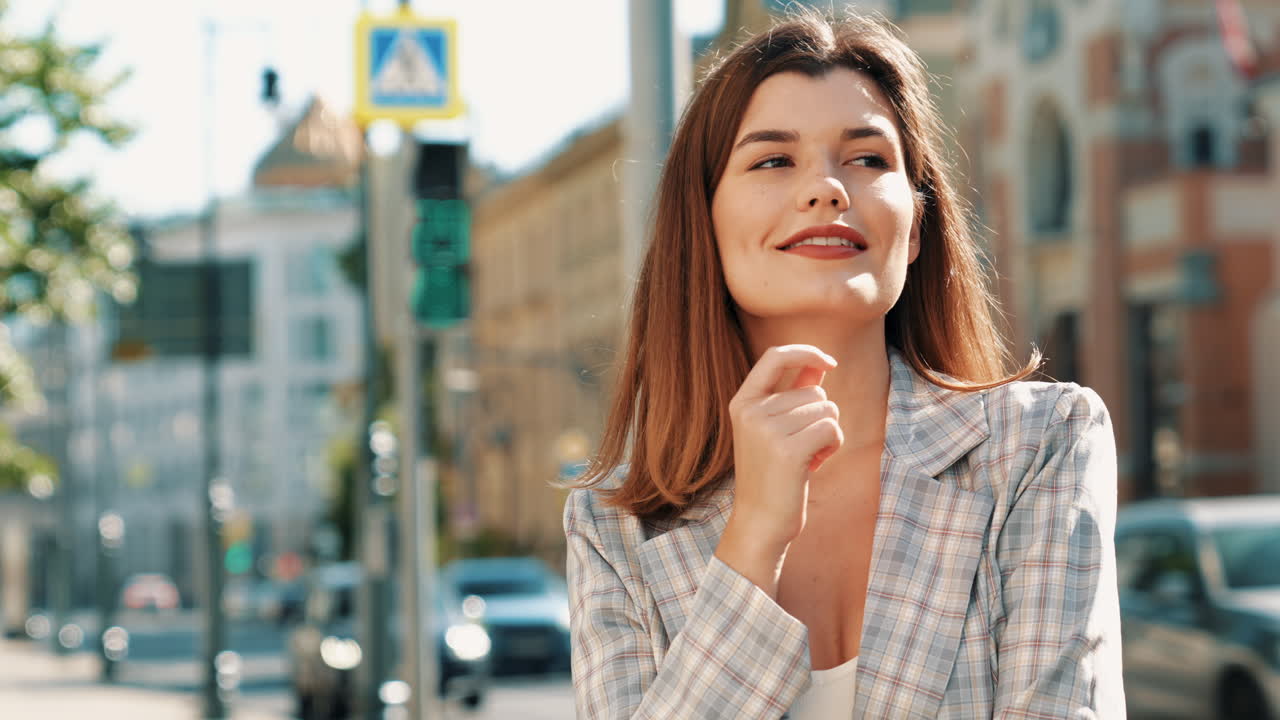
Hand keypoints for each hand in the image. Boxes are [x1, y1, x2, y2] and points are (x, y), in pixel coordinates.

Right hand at [715, 345, 842, 595]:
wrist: (759, 522)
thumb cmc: (772, 475)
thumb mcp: (774, 430)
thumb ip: (793, 395)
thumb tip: (820, 364)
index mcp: (743, 402)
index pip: (775, 356)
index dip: (806, 352)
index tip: (829, 362)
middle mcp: (751, 411)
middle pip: (814, 391)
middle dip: (822, 416)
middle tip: (805, 446)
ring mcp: (767, 430)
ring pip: (826, 410)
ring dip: (829, 433)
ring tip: (809, 457)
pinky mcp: (788, 450)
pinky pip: (831, 429)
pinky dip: (834, 446)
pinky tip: (817, 464)